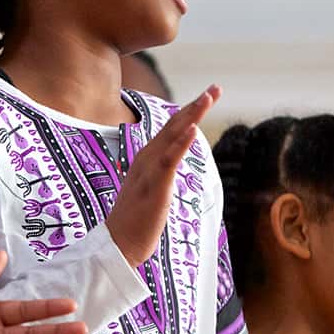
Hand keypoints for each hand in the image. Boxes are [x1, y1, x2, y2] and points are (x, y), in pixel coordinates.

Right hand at [106, 85, 220, 266]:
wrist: (117, 245)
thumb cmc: (134, 222)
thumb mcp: (149, 190)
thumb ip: (157, 175)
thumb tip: (167, 167)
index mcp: (146, 160)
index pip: (170, 130)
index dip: (189, 112)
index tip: (207, 97)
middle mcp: (146, 159)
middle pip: (173, 126)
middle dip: (195, 106)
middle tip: (215, 88)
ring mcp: (149, 171)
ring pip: (172, 137)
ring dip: (191, 115)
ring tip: (208, 97)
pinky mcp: (155, 186)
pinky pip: (169, 161)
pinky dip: (180, 143)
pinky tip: (192, 128)